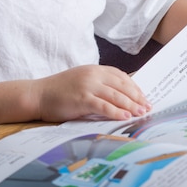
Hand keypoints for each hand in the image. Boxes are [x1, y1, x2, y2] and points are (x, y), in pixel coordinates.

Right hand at [36, 65, 150, 121]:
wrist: (38, 95)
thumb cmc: (60, 91)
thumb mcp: (82, 81)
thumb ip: (99, 85)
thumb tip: (120, 98)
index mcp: (95, 69)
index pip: (121, 76)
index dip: (135, 87)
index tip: (144, 97)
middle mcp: (93, 75)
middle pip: (122, 86)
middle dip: (137, 97)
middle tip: (148, 107)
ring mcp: (88, 86)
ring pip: (116, 96)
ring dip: (132, 105)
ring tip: (142, 113)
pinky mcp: (82, 99)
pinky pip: (104, 106)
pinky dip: (117, 112)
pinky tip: (126, 117)